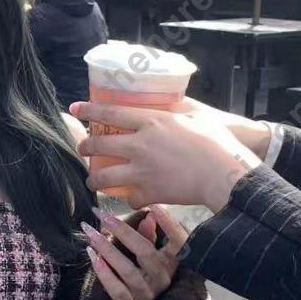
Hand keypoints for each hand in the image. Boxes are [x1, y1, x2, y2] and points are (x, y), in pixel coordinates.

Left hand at [69, 100, 261, 210]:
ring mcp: (142, 170)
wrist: (225, 175)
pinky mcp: (150, 192)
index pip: (111, 112)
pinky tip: (130, 198)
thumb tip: (173, 100)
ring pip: (104, 177)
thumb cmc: (217, 142)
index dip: (89, 110)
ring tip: (92, 181)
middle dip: (85, 147)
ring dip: (94, 179)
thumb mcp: (198, 115)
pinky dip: (129, 199)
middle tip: (82, 148)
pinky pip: (130, 198)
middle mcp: (140, 145)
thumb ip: (181, 108)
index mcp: (152, 122)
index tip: (75, 108)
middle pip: (99, 145)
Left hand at [78, 206, 187, 299]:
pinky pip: (117, 290)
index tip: (154, 207)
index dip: (170, 225)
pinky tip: (92, 256)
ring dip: (107, 250)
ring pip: (127, 270)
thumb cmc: (149, 276)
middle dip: (122, 230)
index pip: (178, 242)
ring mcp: (148, 294)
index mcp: (173, 262)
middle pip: (145, 252)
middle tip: (101, 214)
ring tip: (90, 234)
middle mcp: (163, 278)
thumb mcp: (155, 255)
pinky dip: (103, 273)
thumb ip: (151, 236)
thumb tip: (148, 215)